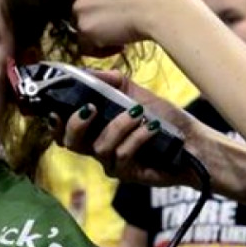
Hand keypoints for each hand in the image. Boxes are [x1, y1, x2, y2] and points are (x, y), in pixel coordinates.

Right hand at [56, 70, 201, 187]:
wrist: (193, 141)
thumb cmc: (164, 118)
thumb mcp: (136, 94)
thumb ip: (111, 82)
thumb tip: (86, 72)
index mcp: (95, 127)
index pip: (63, 126)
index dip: (52, 119)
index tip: (55, 105)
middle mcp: (98, 146)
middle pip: (69, 142)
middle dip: (76, 124)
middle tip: (92, 107)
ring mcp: (111, 163)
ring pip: (99, 147)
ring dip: (119, 125)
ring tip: (139, 113)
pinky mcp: (128, 174)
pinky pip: (122, 155)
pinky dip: (136, 137)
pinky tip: (151, 129)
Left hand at [72, 0, 182, 56]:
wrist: (158, 7)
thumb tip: (107, 2)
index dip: (93, 9)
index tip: (107, 16)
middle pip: (77, 14)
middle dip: (94, 24)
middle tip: (115, 29)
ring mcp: (79, 7)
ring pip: (80, 31)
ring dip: (98, 38)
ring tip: (120, 40)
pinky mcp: (84, 27)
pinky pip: (86, 47)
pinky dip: (102, 51)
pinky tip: (120, 46)